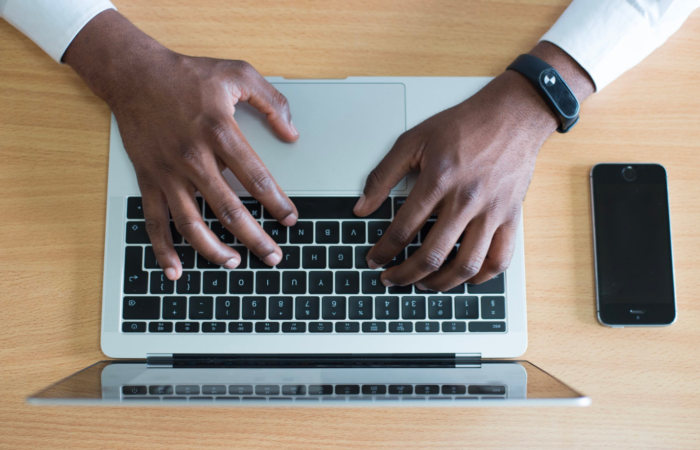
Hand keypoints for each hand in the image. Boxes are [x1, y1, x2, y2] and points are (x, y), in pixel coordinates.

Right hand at [64, 11, 298, 279]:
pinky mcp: (148, 179)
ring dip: (214, 250)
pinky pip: (154, 221)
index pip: (256, 179)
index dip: (277, 203)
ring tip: (235, 263)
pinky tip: (175, 269)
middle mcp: (194, 158)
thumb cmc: (187, 74)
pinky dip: (163, 249)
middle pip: (229, 210)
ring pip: (192, 223)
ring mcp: (168, 173)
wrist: (134, 74)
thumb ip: (271, 102)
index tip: (290, 219)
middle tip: (273, 257)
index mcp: (220, 132)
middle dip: (255, 238)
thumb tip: (292, 133)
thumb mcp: (237, 73)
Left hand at [354, 43, 593, 290]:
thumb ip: (383, 175)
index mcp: (438, 180)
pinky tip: (464, 278)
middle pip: (431, 255)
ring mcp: (492, 212)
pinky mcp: (511, 217)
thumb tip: (361, 207)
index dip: (383, 251)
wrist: (513, 115)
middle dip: (404, 275)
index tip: (374, 259)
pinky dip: (481, 277)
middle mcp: (466, 200)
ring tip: (423, 284)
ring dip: (440, 283)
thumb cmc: (463, 125)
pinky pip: (499, 259)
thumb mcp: (413, 140)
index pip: (403, 229)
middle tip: (391, 279)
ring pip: (466, 265)